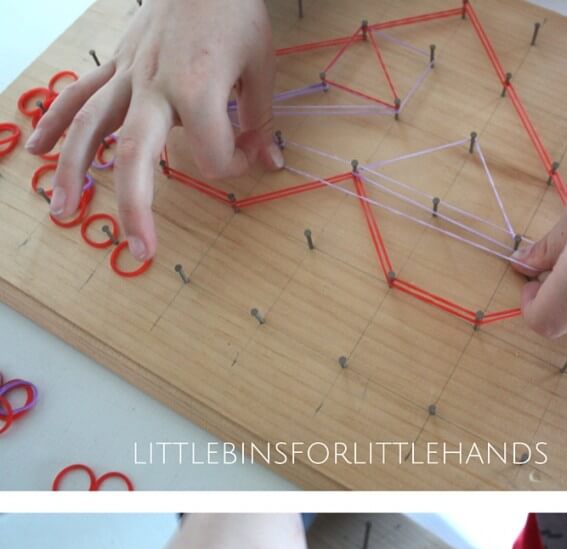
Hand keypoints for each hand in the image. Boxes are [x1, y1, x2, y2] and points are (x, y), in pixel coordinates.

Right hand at [26, 0, 282, 259]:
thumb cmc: (233, 9)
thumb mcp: (260, 64)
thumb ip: (260, 119)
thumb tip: (270, 164)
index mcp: (196, 88)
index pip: (212, 154)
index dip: (233, 164)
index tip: (246, 153)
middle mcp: (154, 85)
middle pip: (136, 154)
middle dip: (136, 206)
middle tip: (141, 249)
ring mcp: (129, 75)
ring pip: (92, 127)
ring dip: (73, 170)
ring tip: (61, 212)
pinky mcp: (116, 65)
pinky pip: (81, 96)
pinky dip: (57, 122)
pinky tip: (37, 149)